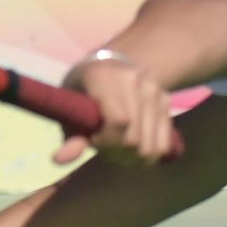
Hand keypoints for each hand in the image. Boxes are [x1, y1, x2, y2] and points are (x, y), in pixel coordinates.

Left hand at [55, 58, 172, 165]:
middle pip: (134, 139)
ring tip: (116, 145)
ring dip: (131, 157)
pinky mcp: (166, 101)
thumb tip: (59, 160)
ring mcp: (153, 90)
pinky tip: (133, 147)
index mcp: (104, 78)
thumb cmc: (83, 91)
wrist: (112, 65)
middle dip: (116, 152)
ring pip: (150, 146)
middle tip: (103, 144)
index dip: (105, 141)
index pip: (119, 122)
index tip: (93, 138)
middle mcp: (134, 80)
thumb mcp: (70, 110)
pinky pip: (162, 144)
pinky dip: (148, 154)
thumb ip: (70, 136)